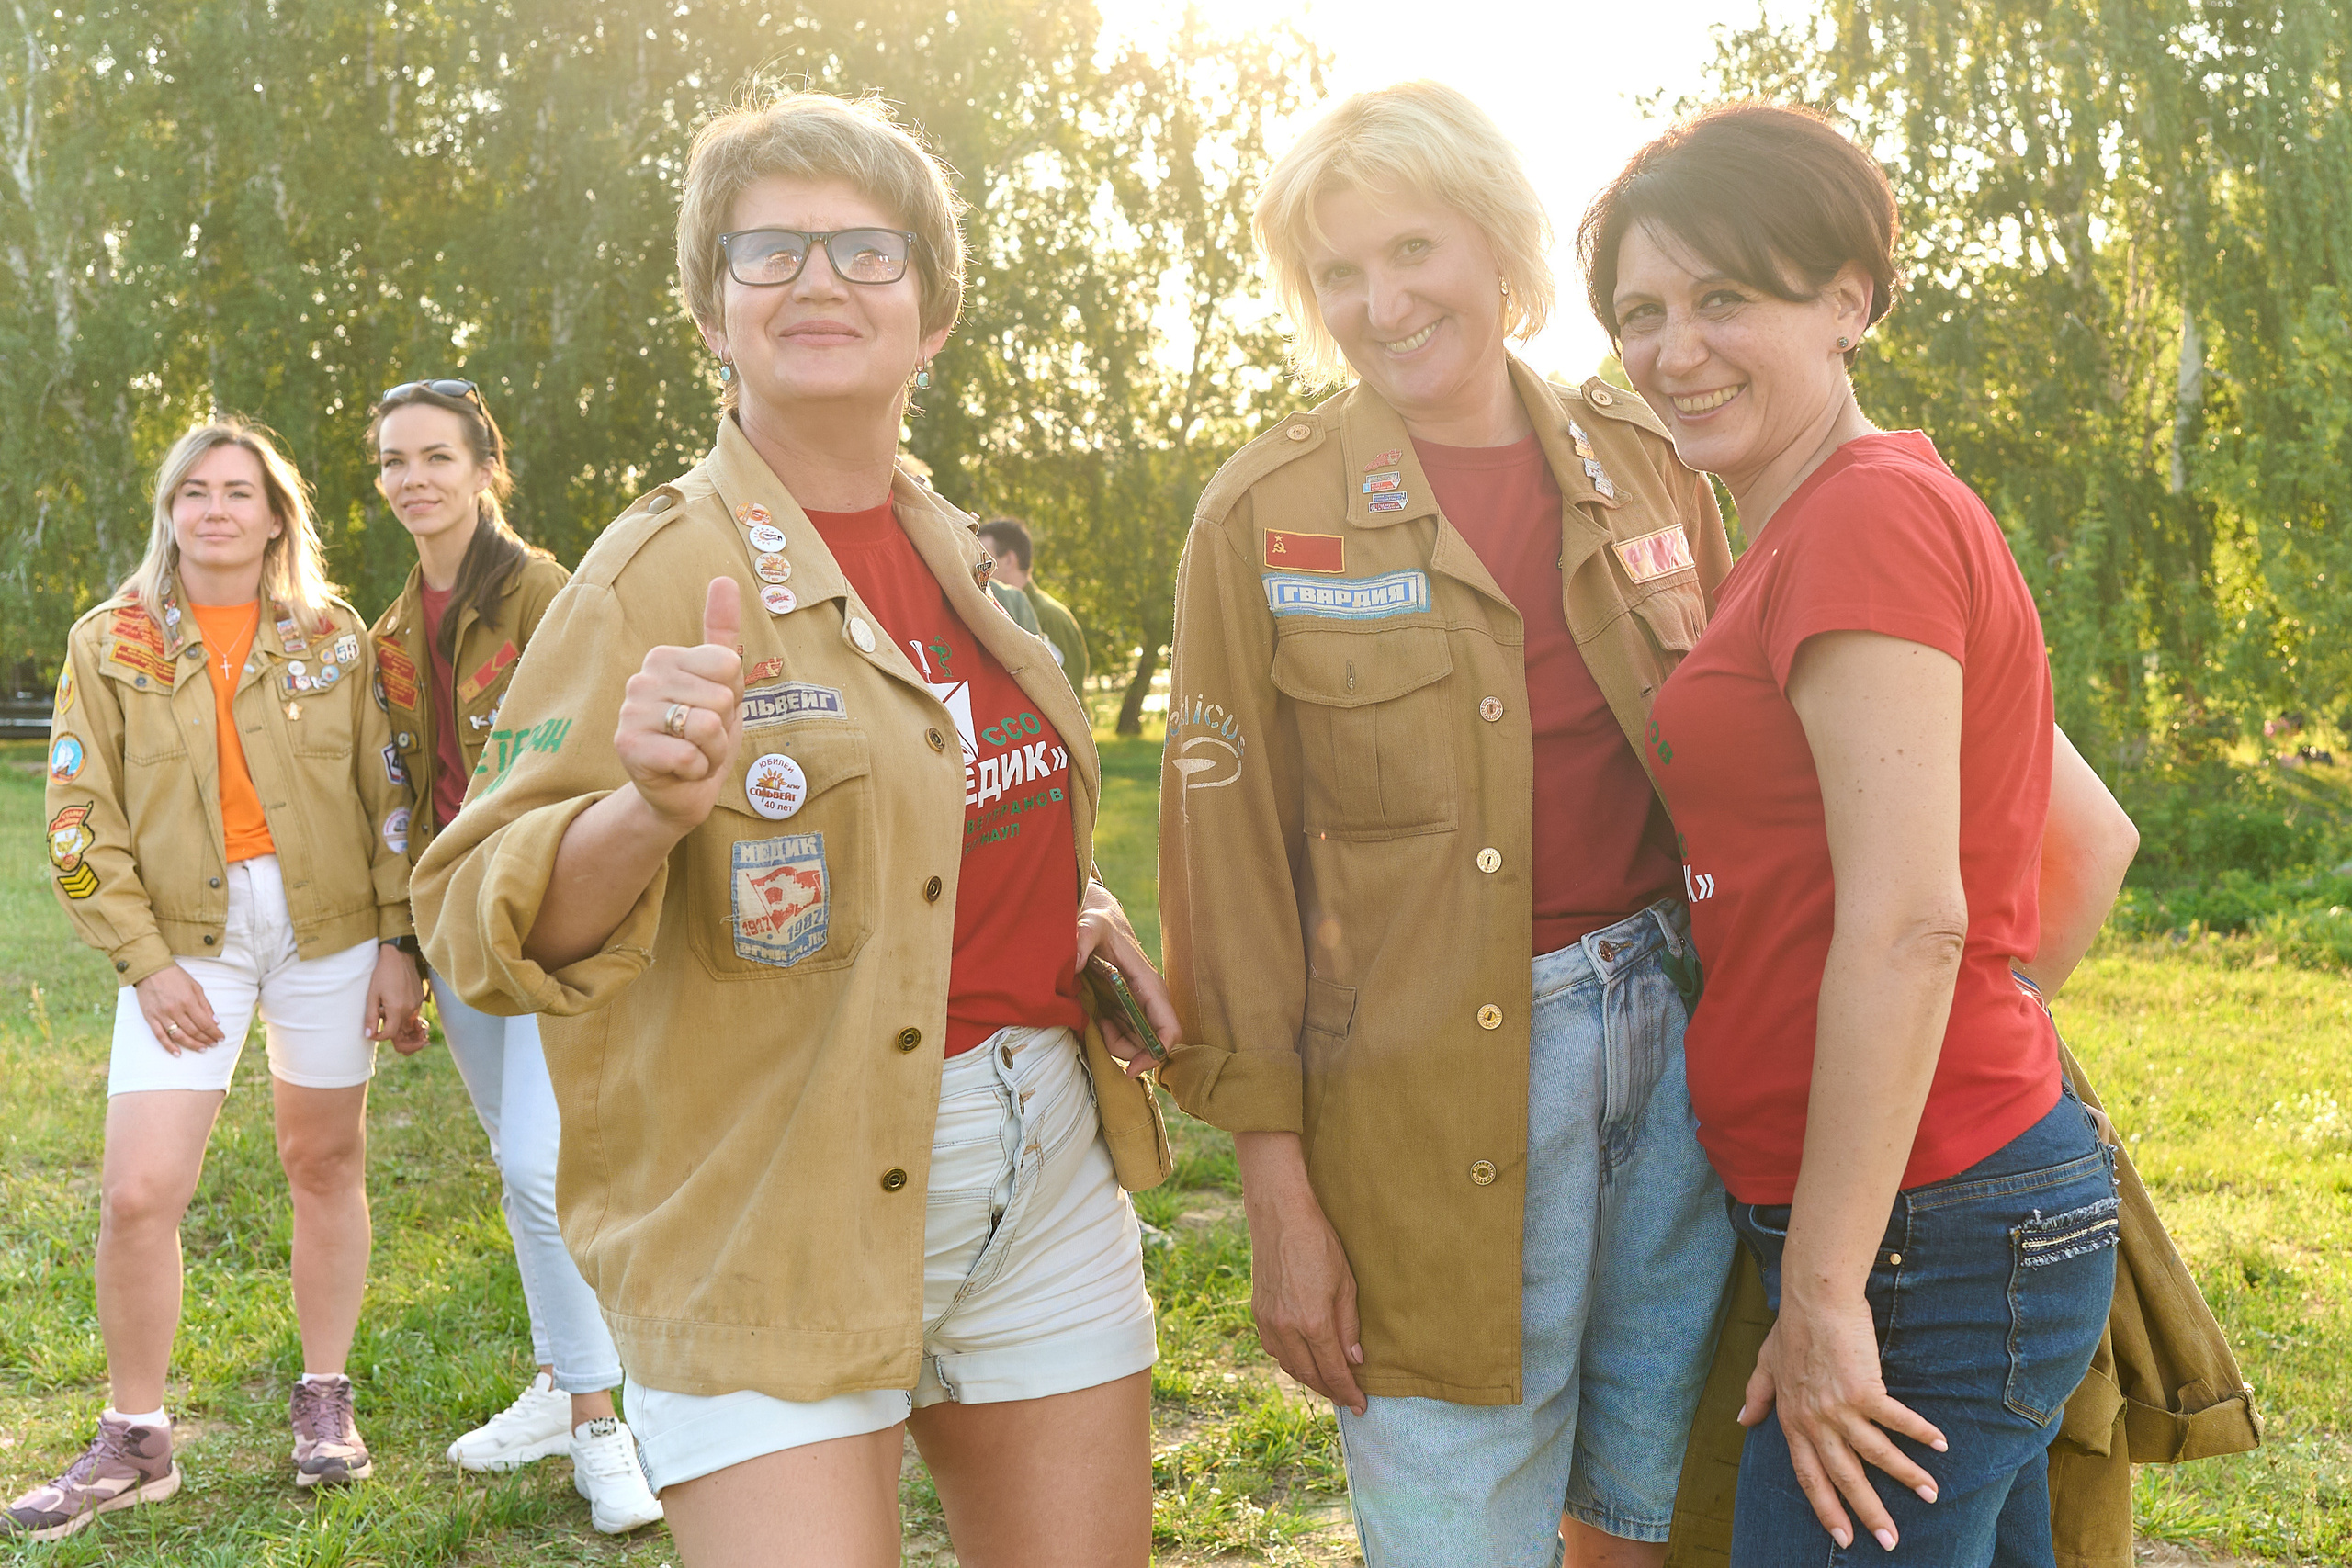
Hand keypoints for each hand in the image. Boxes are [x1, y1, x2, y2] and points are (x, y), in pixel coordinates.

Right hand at [134, 964, 224, 1052]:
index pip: (205, 1023)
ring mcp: (162, 1015)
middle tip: (214, 1044)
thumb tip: (215, 1021)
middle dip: (206, 1040)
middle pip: (193, 1031)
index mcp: (188, 1001)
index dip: (214, 1033)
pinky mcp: (150, 1018)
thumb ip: (205, 1005)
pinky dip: (169, 1046)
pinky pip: (160, 1036)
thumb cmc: (175, 977)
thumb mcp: (195, 986)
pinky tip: (178, 1053)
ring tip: (202, 1049)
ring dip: (192, 1045)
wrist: (150, 970)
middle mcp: (175, 1010)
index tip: (221, 1038)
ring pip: (179, 1036)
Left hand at [366, 944, 428, 1053]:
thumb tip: (369, 1034)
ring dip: (394, 1018)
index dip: (379, 1037)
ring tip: (385, 1004)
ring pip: (405, 1019)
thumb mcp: (372, 995)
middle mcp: (410, 1008)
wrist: (399, 956)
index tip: (371, 1033)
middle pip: (398, 1028)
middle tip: (377, 1015)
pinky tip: (395, 997)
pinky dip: (401, 1010)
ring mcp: (417, 1003)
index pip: (390, 1034)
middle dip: (387, 1026)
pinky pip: (411, 1010)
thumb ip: (371, 1017)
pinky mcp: (420, 997)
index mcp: (397, 1009)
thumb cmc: (382, 974)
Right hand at [615, 577, 745, 836]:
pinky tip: (679, 771)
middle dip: (723, 728)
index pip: (727, 664)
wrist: (680, 791)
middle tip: (701, 740)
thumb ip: (723, 635)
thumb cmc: (704, 736)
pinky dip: (696, 770)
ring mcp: (630, 711)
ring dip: (711, 751)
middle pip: (720, 697)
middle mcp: (641, 678)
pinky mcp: (626, 745)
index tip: (712, 711)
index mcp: (664, 657)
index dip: (732, 696)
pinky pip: (689, 754)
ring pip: (706, 726)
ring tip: (692, 754)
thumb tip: (726, 578)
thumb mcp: (723, 685)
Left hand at [1077, 881, 1180, 1078]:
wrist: (1099, 917)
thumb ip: (1083, 939)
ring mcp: (1140, 1005)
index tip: (1131, 1067)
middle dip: (1129, 1052)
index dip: (1156, 1053)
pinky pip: (1126, 1035)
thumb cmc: (1099, 922)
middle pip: (1152, 1044)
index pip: (1169, 1028)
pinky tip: (1096, 1018)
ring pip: (1138, 1043)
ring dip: (1117, 1044)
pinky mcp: (1128, 1008)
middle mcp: (1150, 999)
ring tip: (1095, 1020)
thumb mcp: (1090, 925)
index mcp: (1149, 984)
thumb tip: (1075, 963)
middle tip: (1100, 1034)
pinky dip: (1110, 1037)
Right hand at [1237, 1136, 1366, 1414]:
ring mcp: (1268, 1322)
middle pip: (1309, 1375)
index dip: (1348, 1392)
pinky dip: (1290, 1362)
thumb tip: (1354, 1360)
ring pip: (1289, 1366)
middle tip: (1347, 1399)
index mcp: (1313, 1323)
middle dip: (1330, 1391)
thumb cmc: (1319, 1244)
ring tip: (1327, 1384)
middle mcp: (1287, 1329)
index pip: (1333, 1371)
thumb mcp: (1346, 1284)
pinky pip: (1274, 1350)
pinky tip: (1302, 1361)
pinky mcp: (1258, 1312)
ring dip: (1309, 1380)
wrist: (1280, 1217)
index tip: (1360, 1406)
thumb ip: (1348, 1326)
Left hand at [1740, 1292, 1946, 1550]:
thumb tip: (1743, 1420)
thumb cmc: (1793, 1328)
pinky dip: (1919, 1434)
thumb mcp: (1766, 1364)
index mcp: (1792, 1420)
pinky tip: (1939, 1445)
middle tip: (1891, 1541)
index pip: (1809, 1476)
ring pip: (1876, 1455)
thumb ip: (1757, 1395)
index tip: (1843, 1537)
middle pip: (1845, 1477)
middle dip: (1869, 1513)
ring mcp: (1839, 1408)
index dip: (1826, 1508)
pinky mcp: (1863, 1390)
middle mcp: (1814, 1422)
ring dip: (1906, 1478)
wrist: (1814, 1298)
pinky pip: (1896, 1420)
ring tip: (1929, 1496)